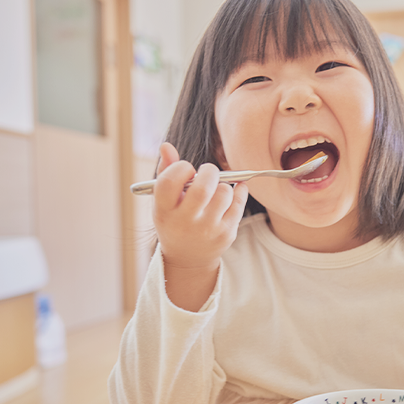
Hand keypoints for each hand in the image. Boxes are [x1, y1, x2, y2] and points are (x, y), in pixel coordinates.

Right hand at [153, 142, 247, 309]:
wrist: (188, 258)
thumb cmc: (175, 220)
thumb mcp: (164, 201)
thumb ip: (165, 172)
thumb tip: (166, 145)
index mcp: (165, 211)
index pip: (170, 181)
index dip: (181, 168)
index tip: (186, 170)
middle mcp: (185, 222)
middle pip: (203, 187)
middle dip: (209, 171)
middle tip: (208, 172)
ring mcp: (208, 229)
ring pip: (224, 192)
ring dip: (223, 184)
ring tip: (216, 190)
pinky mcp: (226, 233)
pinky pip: (239, 203)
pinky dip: (239, 191)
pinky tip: (233, 191)